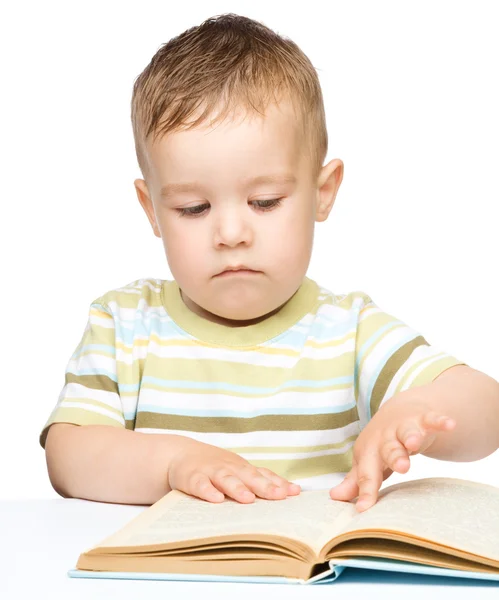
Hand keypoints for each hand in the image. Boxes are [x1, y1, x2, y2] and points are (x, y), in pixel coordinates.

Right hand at [168, 438, 300, 502]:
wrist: (181, 454)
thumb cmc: (216, 467)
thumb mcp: (239, 470)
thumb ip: (262, 480)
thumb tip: (293, 490)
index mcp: (242, 468)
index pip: (263, 475)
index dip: (278, 483)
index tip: (294, 492)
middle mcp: (229, 468)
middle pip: (249, 476)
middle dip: (264, 486)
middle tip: (279, 496)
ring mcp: (211, 472)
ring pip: (226, 479)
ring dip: (237, 488)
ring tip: (248, 499)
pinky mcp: (192, 478)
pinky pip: (200, 485)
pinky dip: (208, 491)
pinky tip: (216, 499)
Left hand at [329, 392, 455, 511]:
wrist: (397, 412)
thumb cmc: (380, 445)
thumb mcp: (367, 462)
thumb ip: (356, 481)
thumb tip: (334, 497)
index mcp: (369, 453)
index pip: (367, 475)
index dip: (365, 492)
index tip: (362, 509)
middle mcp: (386, 439)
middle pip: (389, 450)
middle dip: (394, 458)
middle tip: (401, 468)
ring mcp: (404, 427)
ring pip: (407, 432)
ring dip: (411, 436)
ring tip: (414, 442)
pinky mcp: (422, 419)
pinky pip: (432, 419)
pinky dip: (440, 421)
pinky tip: (449, 424)